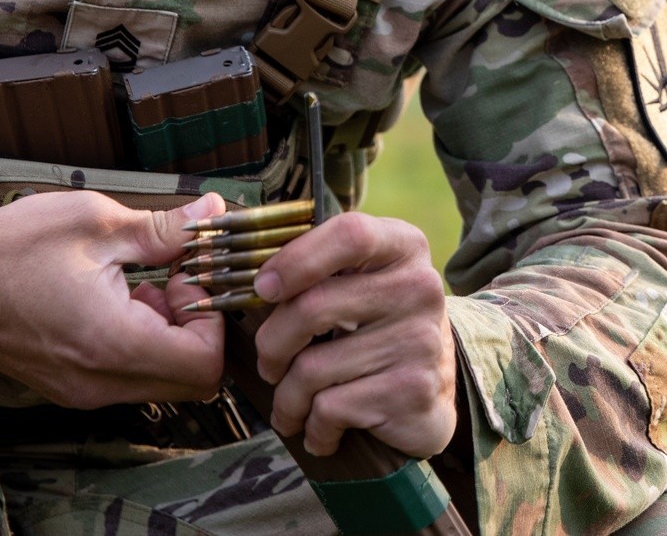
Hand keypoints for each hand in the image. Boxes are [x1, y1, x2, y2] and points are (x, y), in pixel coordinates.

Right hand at [0, 190, 227, 408]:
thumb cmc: (11, 246)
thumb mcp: (97, 223)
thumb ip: (165, 230)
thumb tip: (215, 214)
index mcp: (112, 344)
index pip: (206, 365)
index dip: (215, 320)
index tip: (191, 277)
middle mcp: (98, 383)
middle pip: (189, 380)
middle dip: (198, 329)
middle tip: (175, 278)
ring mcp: (80, 391)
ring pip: (159, 380)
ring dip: (168, 334)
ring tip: (142, 280)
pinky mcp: (66, 386)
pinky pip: (126, 377)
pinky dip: (139, 342)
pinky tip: (117, 297)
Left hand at [250, 210, 456, 457]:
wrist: (432, 396)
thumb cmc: (374, 330)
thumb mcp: (360, 282)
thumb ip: (314, 262)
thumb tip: (234, 242)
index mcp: (402, 247)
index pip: (349, 235)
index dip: (296, 259)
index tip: (262, 288)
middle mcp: (418, 287)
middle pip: (313, 307)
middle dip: (272, 345)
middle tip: (270, 365)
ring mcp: (419, 339)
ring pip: (312, 369)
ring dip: (287, 399)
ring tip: (292, 408)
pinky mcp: (411, 390)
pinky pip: (330, 409)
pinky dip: (313, 428)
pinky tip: (321, 431)